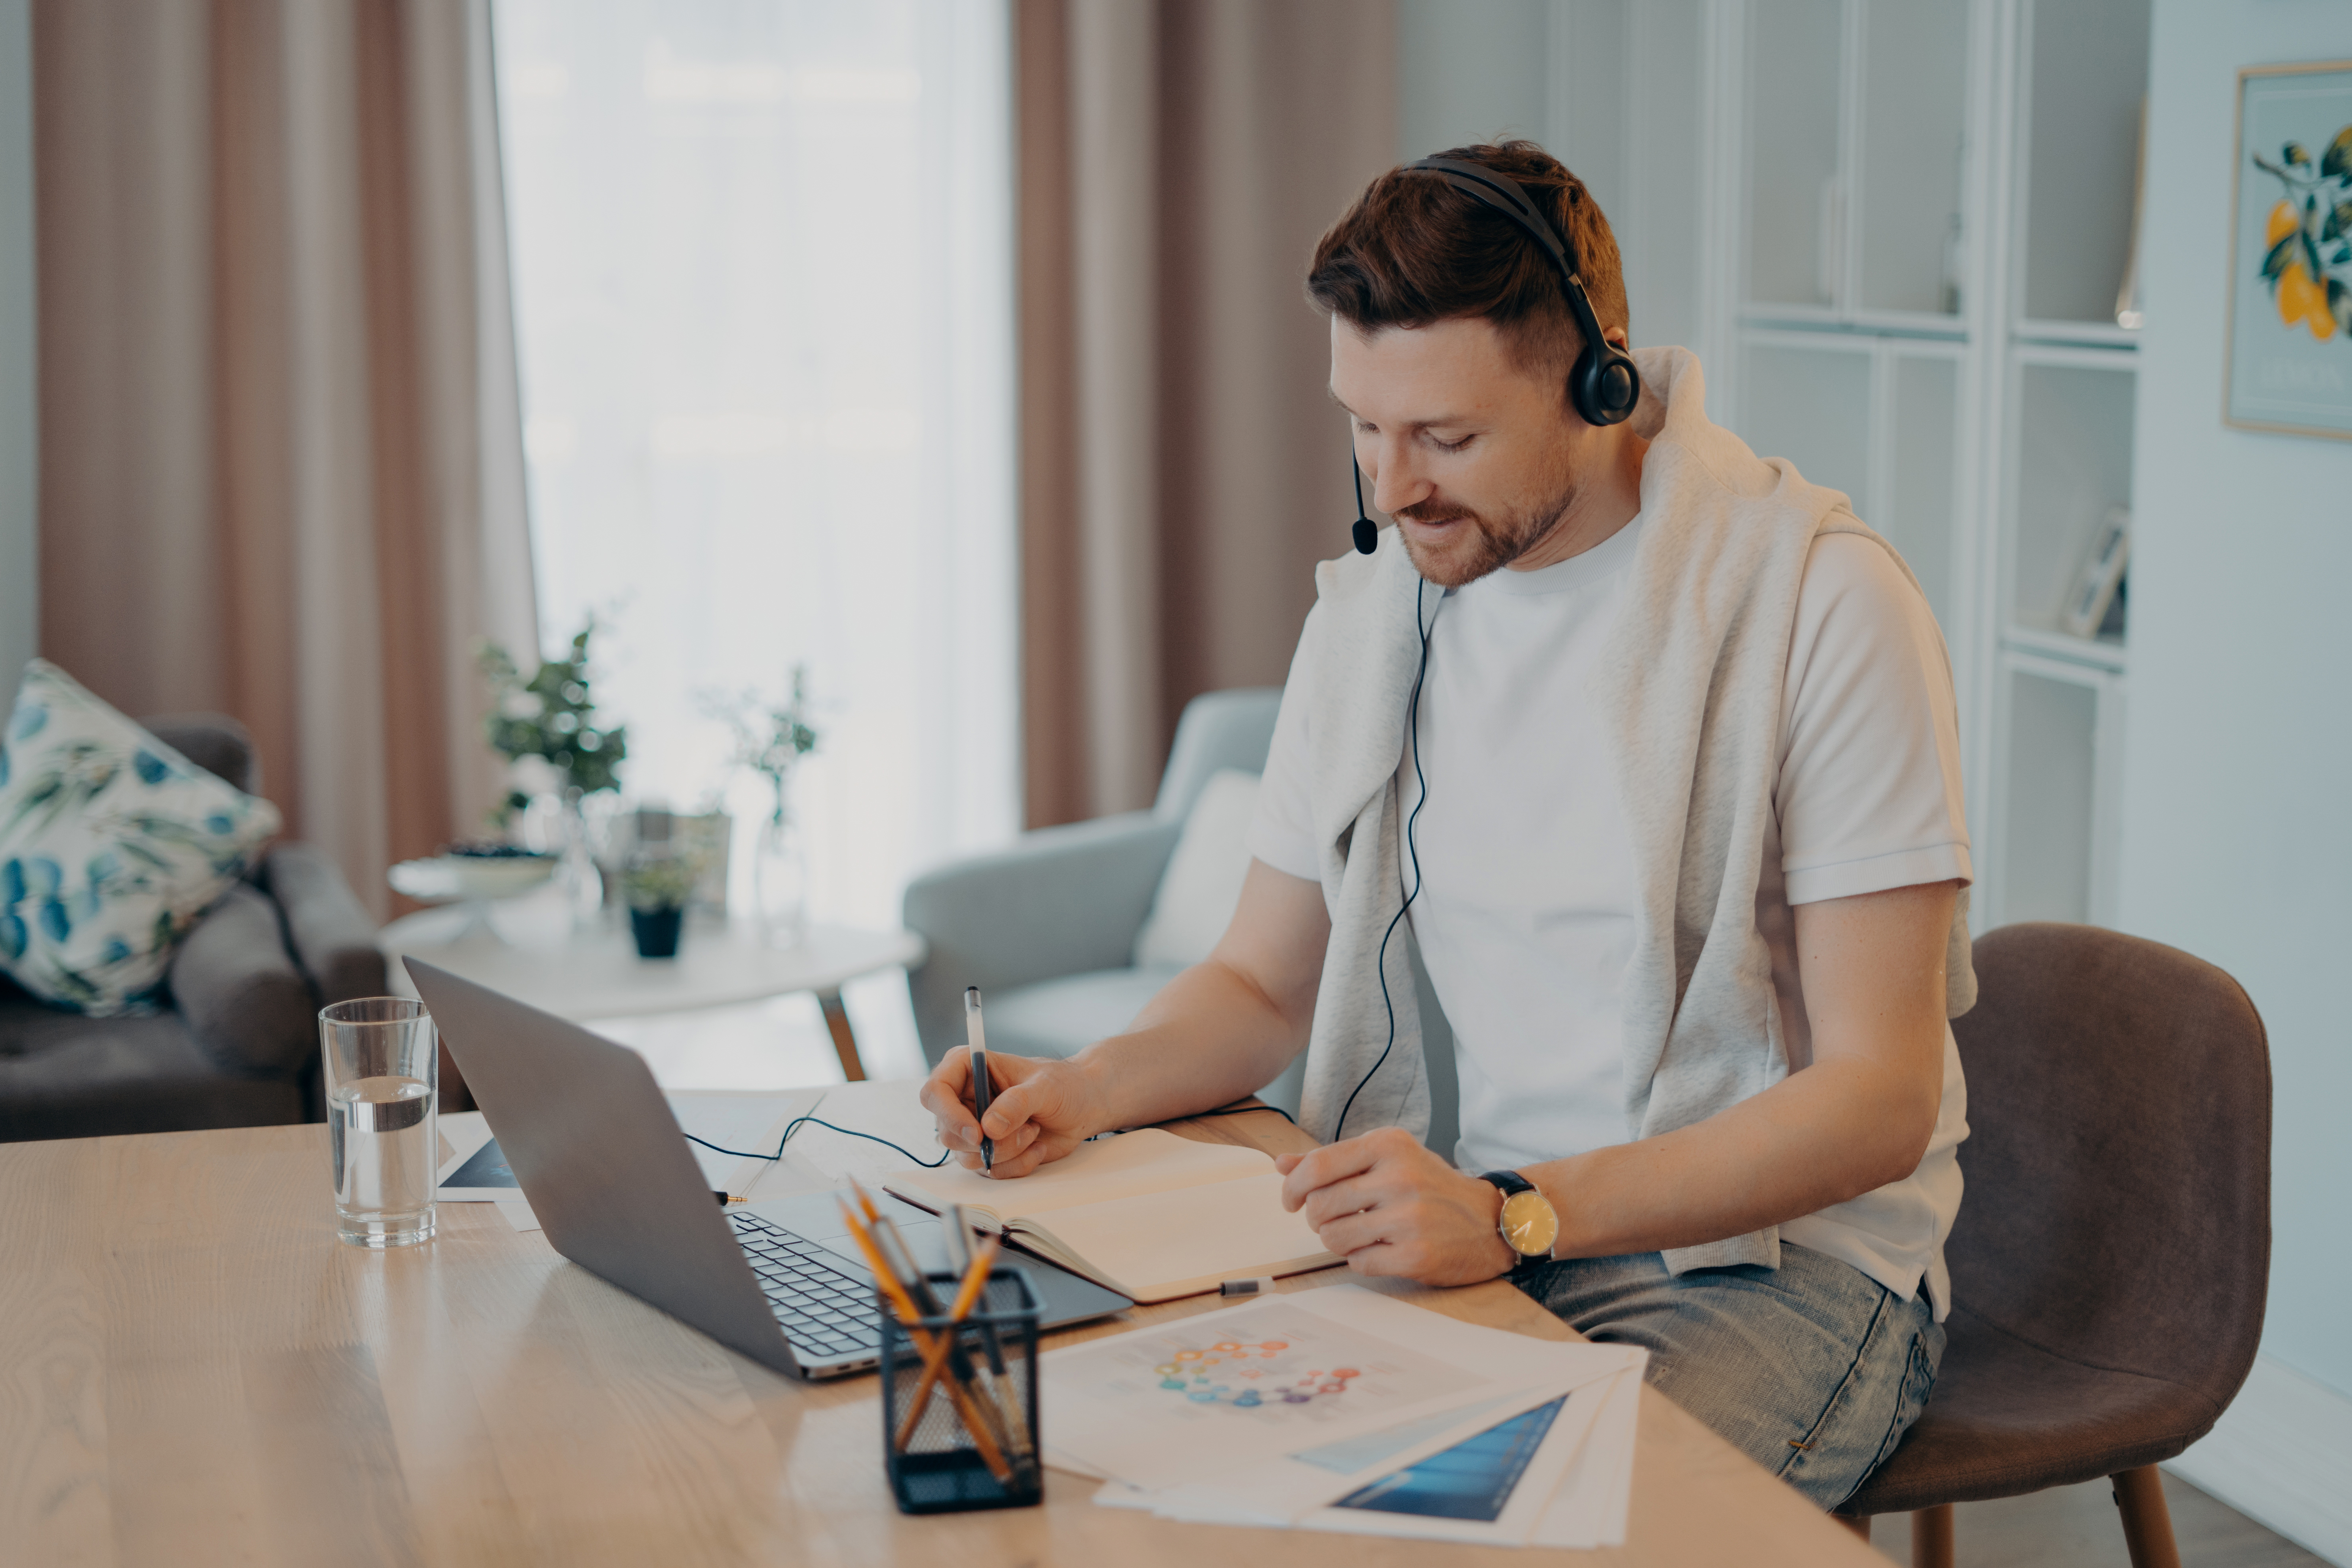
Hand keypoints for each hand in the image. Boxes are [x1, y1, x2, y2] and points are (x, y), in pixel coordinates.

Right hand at [917, 1047, 1103, 1178]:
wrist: (1082, 1106)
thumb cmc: (1063, 1084)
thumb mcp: (1045, 1086)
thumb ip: (1017, 1103)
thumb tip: (989, 1127)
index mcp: (968, 1068)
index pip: (935, 1091)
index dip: (949, 1115)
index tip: (978, 1133)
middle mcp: (964, 1100)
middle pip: (948, 1132)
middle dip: (989, 1140)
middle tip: (1027, 1128)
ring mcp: (974, 1129)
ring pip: (968, 1157)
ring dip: (1008, 1151)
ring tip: (1034, 1131)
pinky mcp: (988, 1152)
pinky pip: (991, 1171)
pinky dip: (1018, 1164)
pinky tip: (1037, 1146)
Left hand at [1275, 1126, 1519, 1284]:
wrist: (1492, 1221)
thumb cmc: (1431, 1188)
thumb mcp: (1388, 1159)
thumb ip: (1334, 1161)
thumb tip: (1281, 1164)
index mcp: (1388, 1145)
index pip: (1317, 1165)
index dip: (1293, 1187)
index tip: (1291, 1200)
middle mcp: (1399, 1176)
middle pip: (1319, 1205)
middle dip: (1318, 1218)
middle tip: (1336, 1219)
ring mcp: (1409, 1217)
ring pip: (1333, 1237)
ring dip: (1339, 1241)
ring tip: (1362, 1234)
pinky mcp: (1416, 1254)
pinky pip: (1358, 1263)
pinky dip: (1363, 1260)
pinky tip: (1384, 1249)